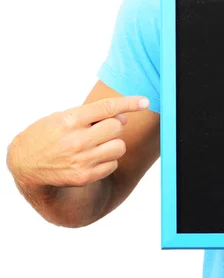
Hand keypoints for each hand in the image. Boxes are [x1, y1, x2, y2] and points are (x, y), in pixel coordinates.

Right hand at [7, 96, 148, 187]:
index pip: (107, 108)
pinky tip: (92, 158)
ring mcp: (82, 160)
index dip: (129, 103)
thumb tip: (123, 119)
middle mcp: (77, 140)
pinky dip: (107, 160)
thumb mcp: (63, 117)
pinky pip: (113, 164)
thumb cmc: (48, 134)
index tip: (145, 101)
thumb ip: (92, 116)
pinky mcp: (85, 176)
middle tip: (101, 129)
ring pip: (119, 147)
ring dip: (113, 144)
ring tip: (97, 144)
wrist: (25, 163)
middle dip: (114, 126)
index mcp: (71, 120)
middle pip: (117, 128)